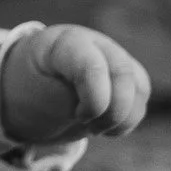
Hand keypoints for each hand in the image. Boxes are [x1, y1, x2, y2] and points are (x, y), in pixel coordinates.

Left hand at [0, 24, 151, 145]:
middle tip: (90, 127)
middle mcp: (94, 43)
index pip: (92, 66)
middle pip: (124, 74)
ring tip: (95, 128)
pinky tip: (106, 125)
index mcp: (65, 43)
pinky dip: (127, 119)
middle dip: (113, 112)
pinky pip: (141, 98)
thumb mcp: (38, 97)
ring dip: (122, 118)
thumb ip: (67, 99)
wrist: (30, 86)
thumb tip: (102, 106)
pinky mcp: (125, 75)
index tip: (79, 116)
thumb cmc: (31, 89)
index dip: (94, 100)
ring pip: (139, 88)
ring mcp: (113, 56)